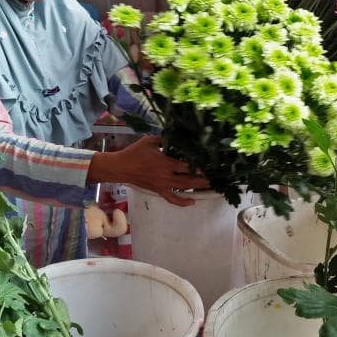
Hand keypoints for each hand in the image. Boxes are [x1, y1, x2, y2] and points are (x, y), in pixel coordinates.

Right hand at [87, 135, 208, 206]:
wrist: (120, 168)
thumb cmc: (134, 152)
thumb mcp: (149, 140)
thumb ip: (164, 138)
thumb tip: (176, 134)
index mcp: (164, 161)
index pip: (186, 165)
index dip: (199, 166)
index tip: (211, 165)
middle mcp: (166, 175)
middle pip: (189, 179)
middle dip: (204, 179)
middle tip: (216, 178)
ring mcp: (163, 185)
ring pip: (184, 189)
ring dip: (197, 188)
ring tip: (210, 187)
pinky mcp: (158, 191)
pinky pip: (172, 199)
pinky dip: (183, 202)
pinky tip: (192, 201)